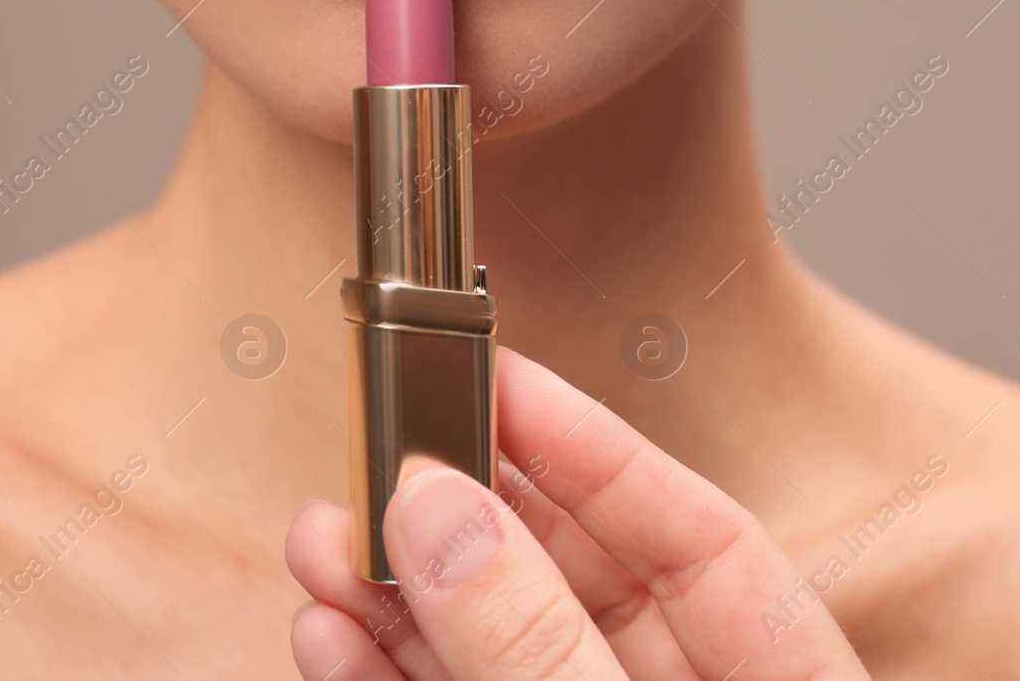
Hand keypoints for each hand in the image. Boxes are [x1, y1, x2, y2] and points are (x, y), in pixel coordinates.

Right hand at [286, 347, 869, 679]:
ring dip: (396, 595)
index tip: (498, 369)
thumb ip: (538, 643)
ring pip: (490, 645)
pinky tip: (328, 638)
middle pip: (570, 579)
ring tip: (323, 543)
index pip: (697, 534)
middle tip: (379, 454)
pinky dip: (378, 676)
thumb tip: (439, 509)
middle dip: (461, 517)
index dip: (594, 445)